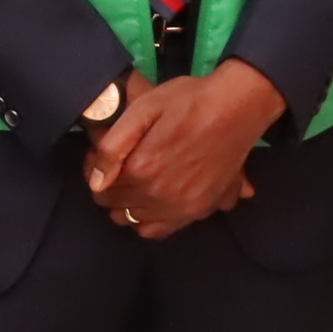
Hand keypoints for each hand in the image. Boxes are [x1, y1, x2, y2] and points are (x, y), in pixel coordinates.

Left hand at [84, 61, 281, 240]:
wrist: (236, 108)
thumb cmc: (187, 101)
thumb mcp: (143, 108)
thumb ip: (113, 146)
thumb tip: (96, 182)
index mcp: (141, 169)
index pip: (101, 188)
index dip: (96, 172)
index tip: (101, 158)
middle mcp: (158, 194)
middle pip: (115, 206)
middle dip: (109, 188)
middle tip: (118, 167)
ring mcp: (180, 206)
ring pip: (133, 220)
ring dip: (126, 205)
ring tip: (135, 182)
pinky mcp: (198, 210)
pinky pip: (159, 230)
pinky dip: (148, 221)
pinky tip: (151, 202)